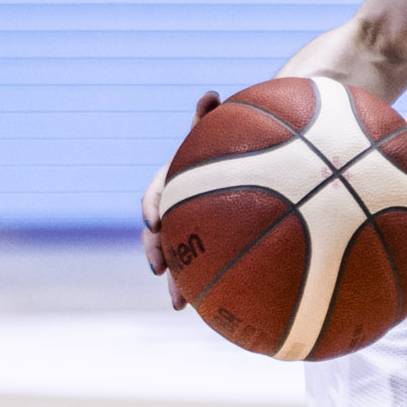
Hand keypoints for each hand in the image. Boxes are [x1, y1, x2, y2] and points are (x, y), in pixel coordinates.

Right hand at [144, 88, 222, 298]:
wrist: (253, 159)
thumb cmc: (237, 143)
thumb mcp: (223, 130)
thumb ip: (211, 119)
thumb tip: (209, 94)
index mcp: (177, 179)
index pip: (157, 192)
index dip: (152, 205)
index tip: (154, 221)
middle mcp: (179, 206)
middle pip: (158, 233)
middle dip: (156, 252)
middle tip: (160, 267)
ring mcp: (192, 228)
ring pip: (177, 257)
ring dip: (175, 281)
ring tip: (179, 303)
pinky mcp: (208, 246)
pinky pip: (202, 269)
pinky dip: (203, 288)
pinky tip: (216, 311)